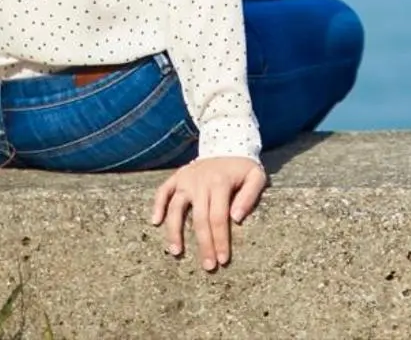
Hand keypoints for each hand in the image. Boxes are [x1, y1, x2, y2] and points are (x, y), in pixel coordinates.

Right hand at [150, 156, 266, 270]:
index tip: (222, 260)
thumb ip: (250, 196)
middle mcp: (200, 181)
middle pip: (199, 218)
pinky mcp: (177, 176)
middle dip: (203, 244)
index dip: (220, 240)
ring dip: (174, 231)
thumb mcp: (256, 176)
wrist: (228, 143)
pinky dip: (157, 205)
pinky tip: (155, 222)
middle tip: (207, 266)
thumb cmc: (243, 167)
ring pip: (176, 207)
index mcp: (220, 182)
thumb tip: (236, 219)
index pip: (219, 217)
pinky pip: (163, 191)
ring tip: (176, 252)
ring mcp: (186, 179)